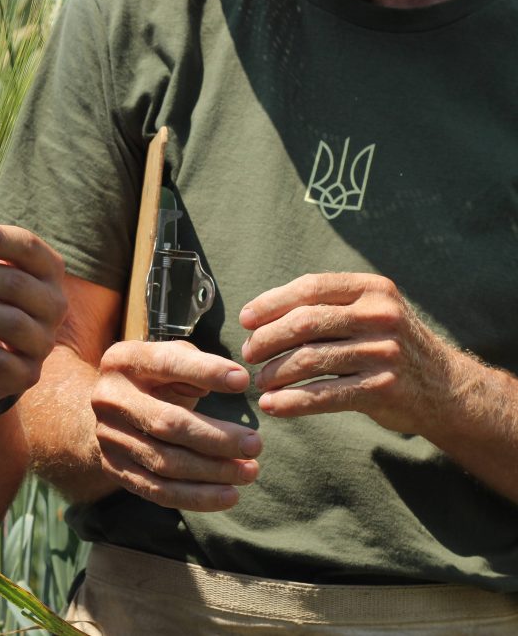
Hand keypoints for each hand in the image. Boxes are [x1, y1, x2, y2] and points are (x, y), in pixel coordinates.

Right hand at [92, 340, 260, 510]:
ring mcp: (108, 437)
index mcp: (124, 361)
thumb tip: (231, 382)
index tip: (243, 382)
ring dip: (212, 472)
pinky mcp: (114, 468)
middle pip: (167, 423)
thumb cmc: (154, 379)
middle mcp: (110, 398)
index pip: (167, 364)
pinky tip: (228, 495)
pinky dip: (196, 497)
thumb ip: (194, 364)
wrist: (110, 408)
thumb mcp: (169, 360)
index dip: (205, 372)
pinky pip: (157, 490)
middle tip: (254, 445)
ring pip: (165, 462)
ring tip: (249, 472)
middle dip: (216, 438)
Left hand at [241, 273, 458, 434]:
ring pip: (309, 359)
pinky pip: (324, 395)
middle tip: (248, 354)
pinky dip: (291, 402)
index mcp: (372, 289)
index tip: (245, 320)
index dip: (271, 303)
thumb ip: (327, 307)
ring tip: (259, 380)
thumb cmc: (389, 346)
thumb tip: (258, 316)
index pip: (310, 287)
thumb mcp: (370, 312)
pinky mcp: (382, 388)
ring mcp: (383, 352)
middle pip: (304, 322)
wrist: (445, 389)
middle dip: (267, 339)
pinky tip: (272, 405)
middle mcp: (380, 316)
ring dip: (275, 372)